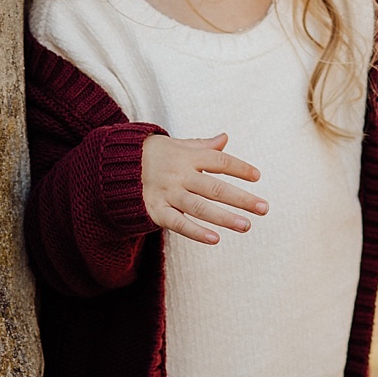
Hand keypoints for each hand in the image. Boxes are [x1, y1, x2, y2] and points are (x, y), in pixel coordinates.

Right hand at [141, 132, 267, 244]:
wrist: (113, 165)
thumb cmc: (153, 155)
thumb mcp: (176, 145)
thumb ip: (202, 146)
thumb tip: (225, 137)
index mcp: (187, 157)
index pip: (219, 161)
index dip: (239, 168)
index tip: (257, 176)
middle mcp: (179, 175)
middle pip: (214, 187)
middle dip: (241, 198)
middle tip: (264, 208)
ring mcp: (167, 193)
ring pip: (199, 207)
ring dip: (224, 217)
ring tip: (246, 225)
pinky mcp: (155, 210)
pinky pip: (178, 223)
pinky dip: (195, 232)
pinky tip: (215, 239)